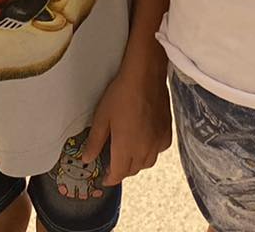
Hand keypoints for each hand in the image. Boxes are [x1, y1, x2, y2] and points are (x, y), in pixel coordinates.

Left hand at [79, 45, 171, 186]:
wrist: (145, 76)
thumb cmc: (121, 95)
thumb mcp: (101, 118)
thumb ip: (95, 142)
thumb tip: (87, 159)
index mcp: (126, 148)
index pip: (118, 174)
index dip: (110, 178)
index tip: (104, 178)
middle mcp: (144, 149)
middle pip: (133, 170)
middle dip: (122, 170)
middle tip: (113, 163)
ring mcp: (158, 141)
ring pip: (147, 162)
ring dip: (137, 163)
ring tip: (128, 154)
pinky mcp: (167, 131)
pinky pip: (159, 150)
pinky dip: (151, 151)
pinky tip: (145, 141)